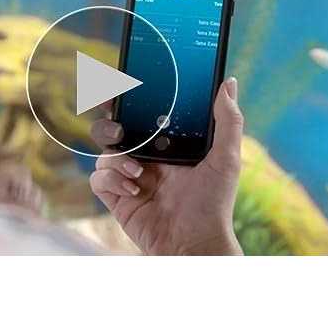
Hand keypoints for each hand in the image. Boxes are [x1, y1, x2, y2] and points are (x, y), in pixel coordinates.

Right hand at [89, 78, 242, 254]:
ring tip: (138, 172)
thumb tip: (228, 82)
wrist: (195, 245)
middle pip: (116, 128)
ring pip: (104, 151)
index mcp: (167, 144)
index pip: (143, 114)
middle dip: (110, 120)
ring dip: (116, 157)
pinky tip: (134, 190)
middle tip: (114, 117)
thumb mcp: (226, 158)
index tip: (122, 85)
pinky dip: (111, 180)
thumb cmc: (214, 204)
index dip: (129, 99)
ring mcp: (129, 177)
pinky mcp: (117, 198)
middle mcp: (146, 158)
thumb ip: (227, 120)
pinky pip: (98, 178)